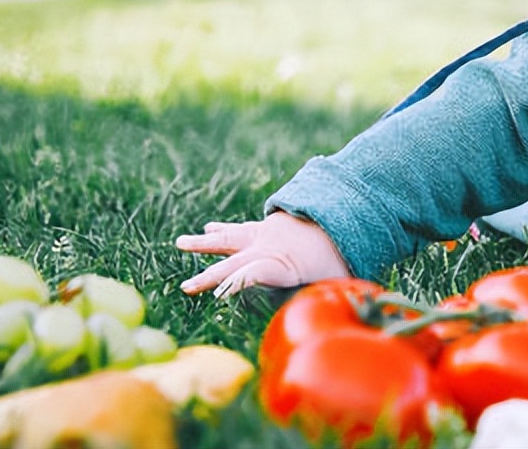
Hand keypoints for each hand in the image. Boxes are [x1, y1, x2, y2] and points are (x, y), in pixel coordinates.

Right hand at [175, 211, 351, 297]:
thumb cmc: (341, 256)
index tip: (219, 295)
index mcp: (282, 264)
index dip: (236, 284)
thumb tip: (306, 317)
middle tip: (186, 288)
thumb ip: (316, 300)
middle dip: (209, 277)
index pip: (253, 275)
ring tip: (181, 242)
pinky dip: (223, 228)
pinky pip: (240, 227)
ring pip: (229, 238)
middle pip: (233, 263)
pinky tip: (210, 227)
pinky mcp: (268, 224)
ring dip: (204, 242)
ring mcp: (265, 233)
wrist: (347, 209)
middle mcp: (268, 248)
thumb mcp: (333, 282)